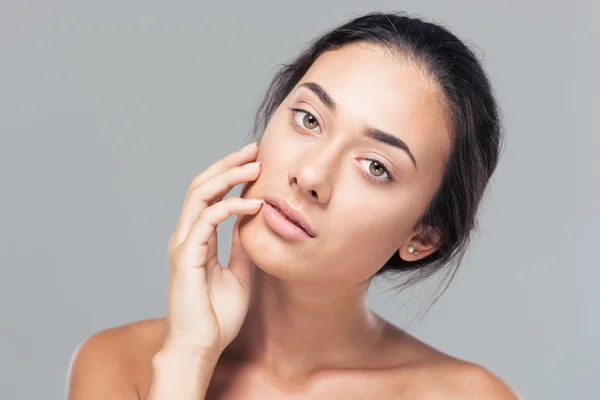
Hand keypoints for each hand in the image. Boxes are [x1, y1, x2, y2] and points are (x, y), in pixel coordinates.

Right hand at [162, 142, 261, 358]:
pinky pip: (208, 220)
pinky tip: (254, 204)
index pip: (210, 195)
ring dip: (228, 176)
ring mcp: (184, 244)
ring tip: (256, 165)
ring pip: (201, 194)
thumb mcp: (239, 273)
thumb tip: (252, 223)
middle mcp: (186, 236)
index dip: (230, 174)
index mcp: (197, 239)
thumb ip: (241, 247)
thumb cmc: (217, 316)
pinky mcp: (187, 256)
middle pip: (202, 185)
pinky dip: (231, 206)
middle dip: (228, 163)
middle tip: (255, 149)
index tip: (256, 161)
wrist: (201, 346)